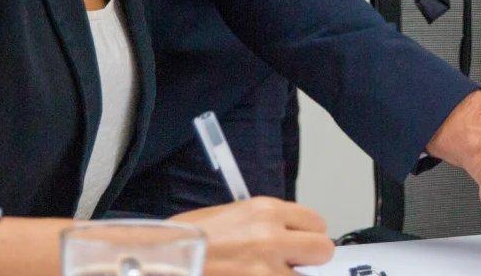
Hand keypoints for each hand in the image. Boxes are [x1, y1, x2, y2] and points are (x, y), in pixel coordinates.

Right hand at [172, 197, 333, 275]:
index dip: (307, 235)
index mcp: (265, 211)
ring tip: (261, 275)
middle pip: (322, 250)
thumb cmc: (185, 240)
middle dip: (308, 259)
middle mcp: (272, 238)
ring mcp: (266, 272)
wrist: (159, 260)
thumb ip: (264, 224)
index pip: (316, 222)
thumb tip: (288, 236)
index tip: (298, 244)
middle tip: (289, 264)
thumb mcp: (229, 216)